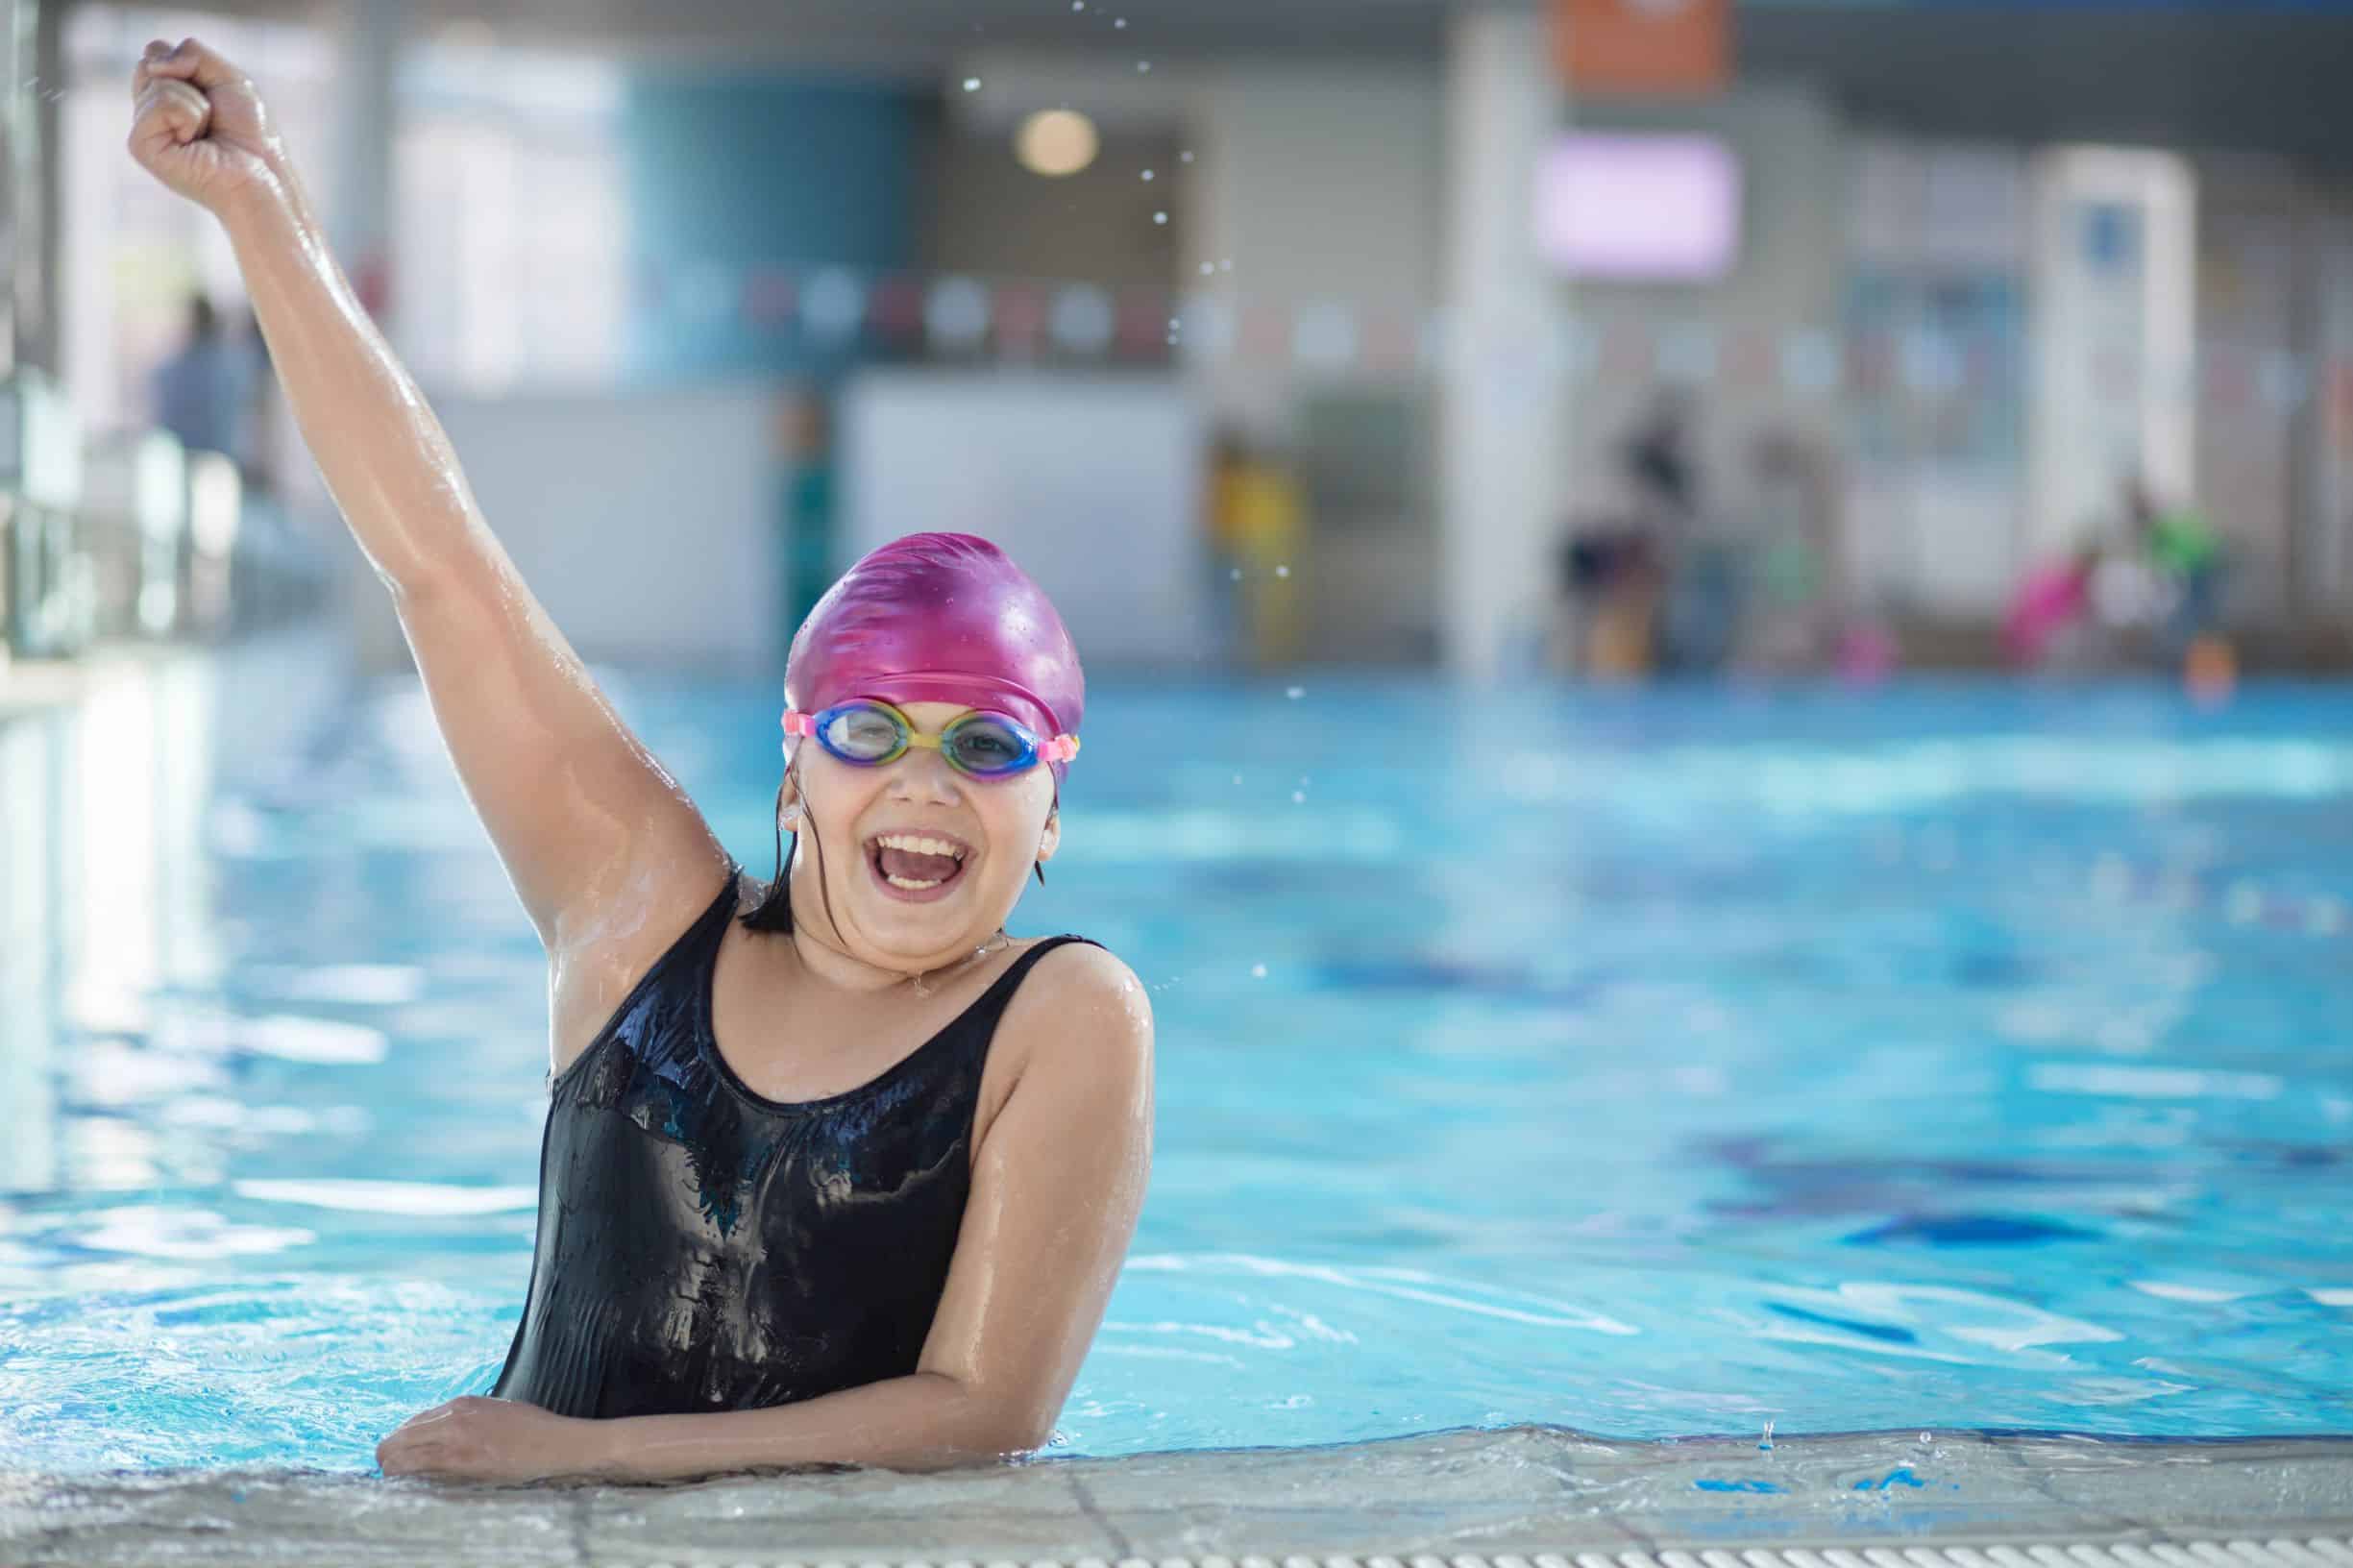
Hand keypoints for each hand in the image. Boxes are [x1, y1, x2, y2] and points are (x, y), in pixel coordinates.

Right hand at [125, 36, 284, 214]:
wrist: (259, 173)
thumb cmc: (248, 133)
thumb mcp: (228, 77)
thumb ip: (192, 52)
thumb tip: (154, 64)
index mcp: (163, 96)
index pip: (156, 52)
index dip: (188, 65)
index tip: (212, 95)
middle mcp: (147, 112)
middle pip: (150, 62)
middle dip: (191, 82)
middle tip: (210, 117)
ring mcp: (142, 128)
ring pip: (157, 81)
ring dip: (196, 104)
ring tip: (205, 134)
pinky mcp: (141, 145)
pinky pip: (161, 103)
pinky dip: (189, 116)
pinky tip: (196, 142)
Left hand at [376, 1395, 612, 1484]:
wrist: (560, 1445)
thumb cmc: (534, 1432)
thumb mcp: (496, 1413)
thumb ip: (465, 1420)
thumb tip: (438, 1438)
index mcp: (461, 1405)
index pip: (409, 1426)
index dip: (402, 1447)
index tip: (406, 1462)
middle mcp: (451, 1418)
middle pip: (393, 1442)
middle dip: (390, 1462)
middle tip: (400, 1480)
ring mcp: (454, 1440)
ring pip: (397, 1459)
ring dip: (396, 1475)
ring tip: (408, 1489)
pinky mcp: (460, 1463)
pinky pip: (416, 1473)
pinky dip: (410, 1483)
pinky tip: (420, 1492)